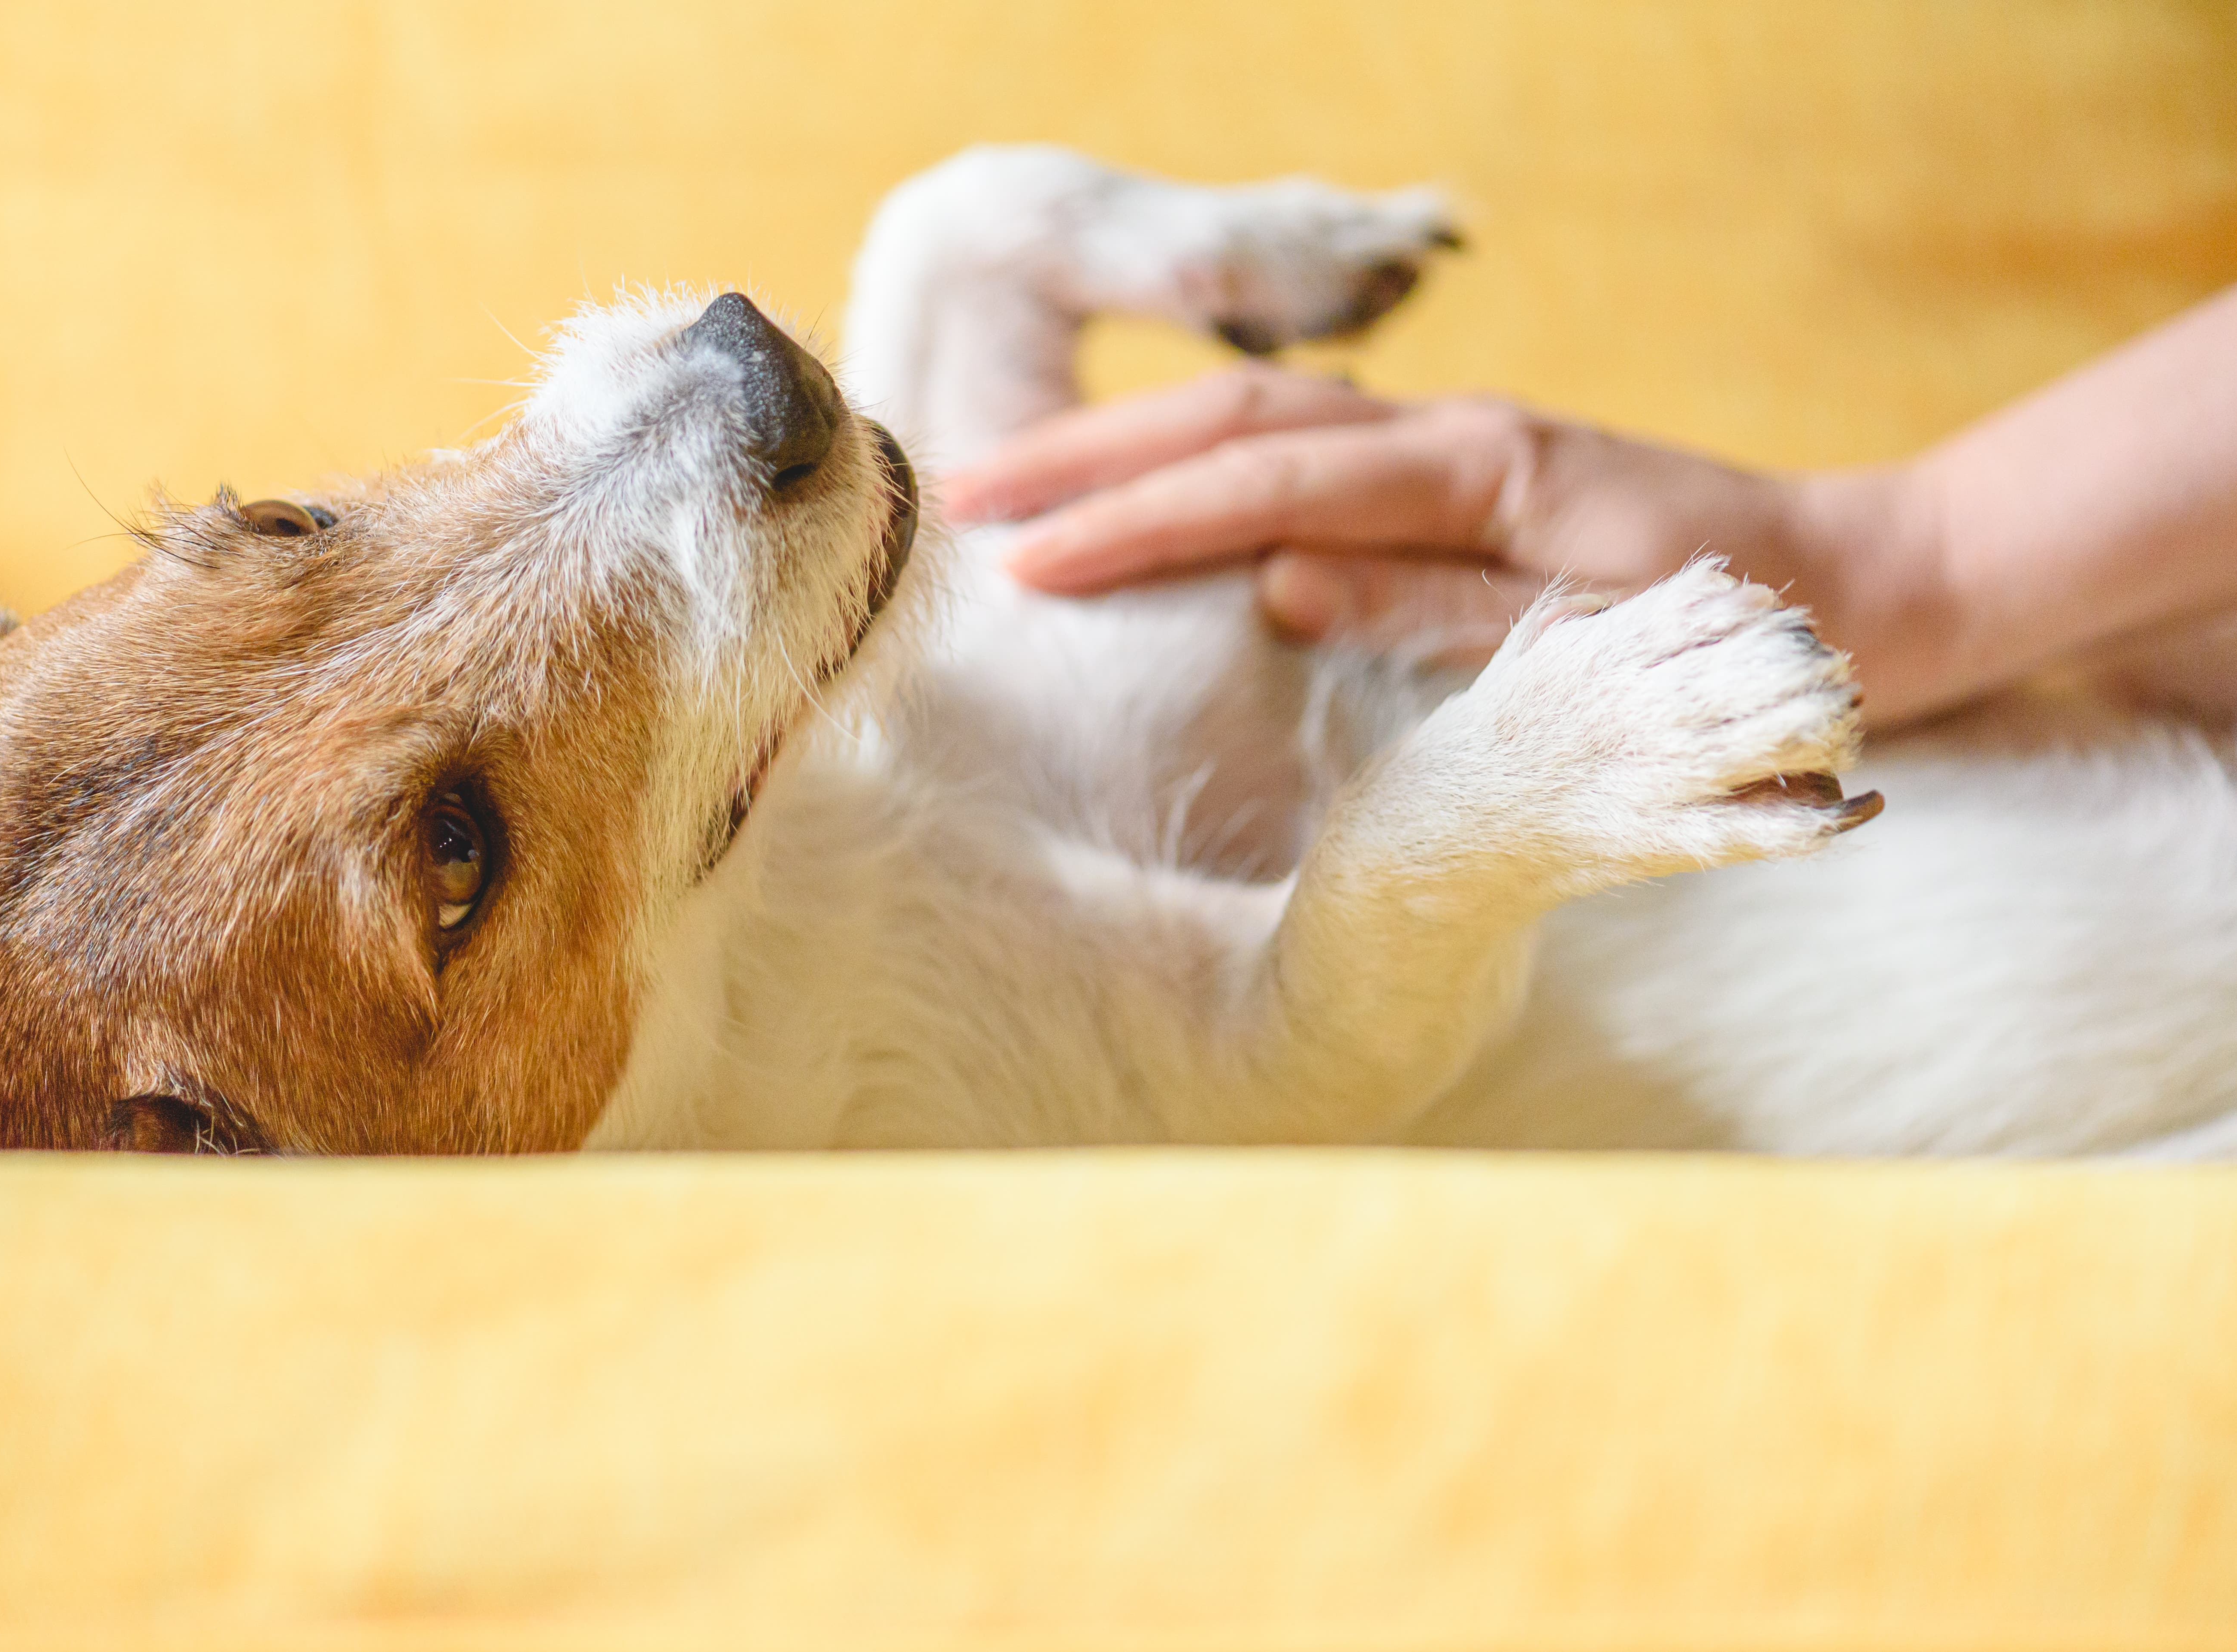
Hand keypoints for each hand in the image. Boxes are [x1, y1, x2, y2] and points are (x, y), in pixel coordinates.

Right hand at [946, 363, 1936, 710]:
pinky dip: (1206, 462)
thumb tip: (1272, 583)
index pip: (1268, 484)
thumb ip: (1431, 610)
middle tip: (966, 496)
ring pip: (1258, 416)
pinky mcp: (1458, 470)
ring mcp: (1455, 443)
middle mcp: (1456, 435)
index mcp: (1481, 473)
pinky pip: (1302, 449)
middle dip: (1094, 457)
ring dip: (1134, 449)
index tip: (1029, 558)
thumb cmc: (1739, 636)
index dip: (1139, 519)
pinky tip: (1147, 494)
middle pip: (1236, 417)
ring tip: (1021, 488)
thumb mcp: (1595, 646)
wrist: (1861, 590)